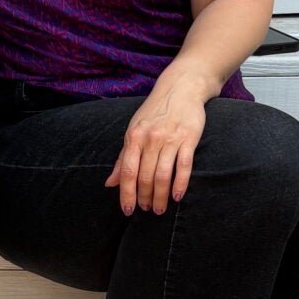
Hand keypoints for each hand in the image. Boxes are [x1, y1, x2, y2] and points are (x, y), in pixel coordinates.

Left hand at [105, 71, 209, 214]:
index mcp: (133, 137)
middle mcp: (150, 139)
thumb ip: (123, 159)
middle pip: (145, 177)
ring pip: (163, 175)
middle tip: (147, 210)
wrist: (180, 88)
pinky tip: (177, 196)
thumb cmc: (154, 112)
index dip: (126, 194)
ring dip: (161, 196)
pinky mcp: (188, 138)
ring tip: (160, 208)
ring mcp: (170, 139)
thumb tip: (110, 183)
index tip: (128, 210)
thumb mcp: (134, 131)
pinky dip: (180, 184)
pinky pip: (184, 166)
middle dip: (145, 198)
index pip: (127, 172)